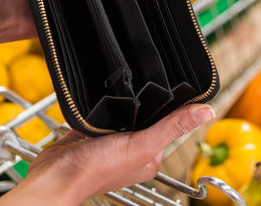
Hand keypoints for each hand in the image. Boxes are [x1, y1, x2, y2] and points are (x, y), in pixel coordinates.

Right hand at [0, 103, 214, 205]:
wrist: (54, 175)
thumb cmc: (96, 170)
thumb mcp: (142, 145)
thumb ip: (172, 127)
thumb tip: (206, 112)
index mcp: (149, 156)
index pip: (168, 124)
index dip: (170, 107)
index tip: (174, 86)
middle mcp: (133, 150)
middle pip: (147, 116)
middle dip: (145, 102)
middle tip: (144, 84)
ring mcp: (111, 141)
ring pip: (126, 113)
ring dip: (124, 103)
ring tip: (125, 89)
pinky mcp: (92, 132)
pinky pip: (104, 112)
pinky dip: (104, 105)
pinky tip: (105, 97)